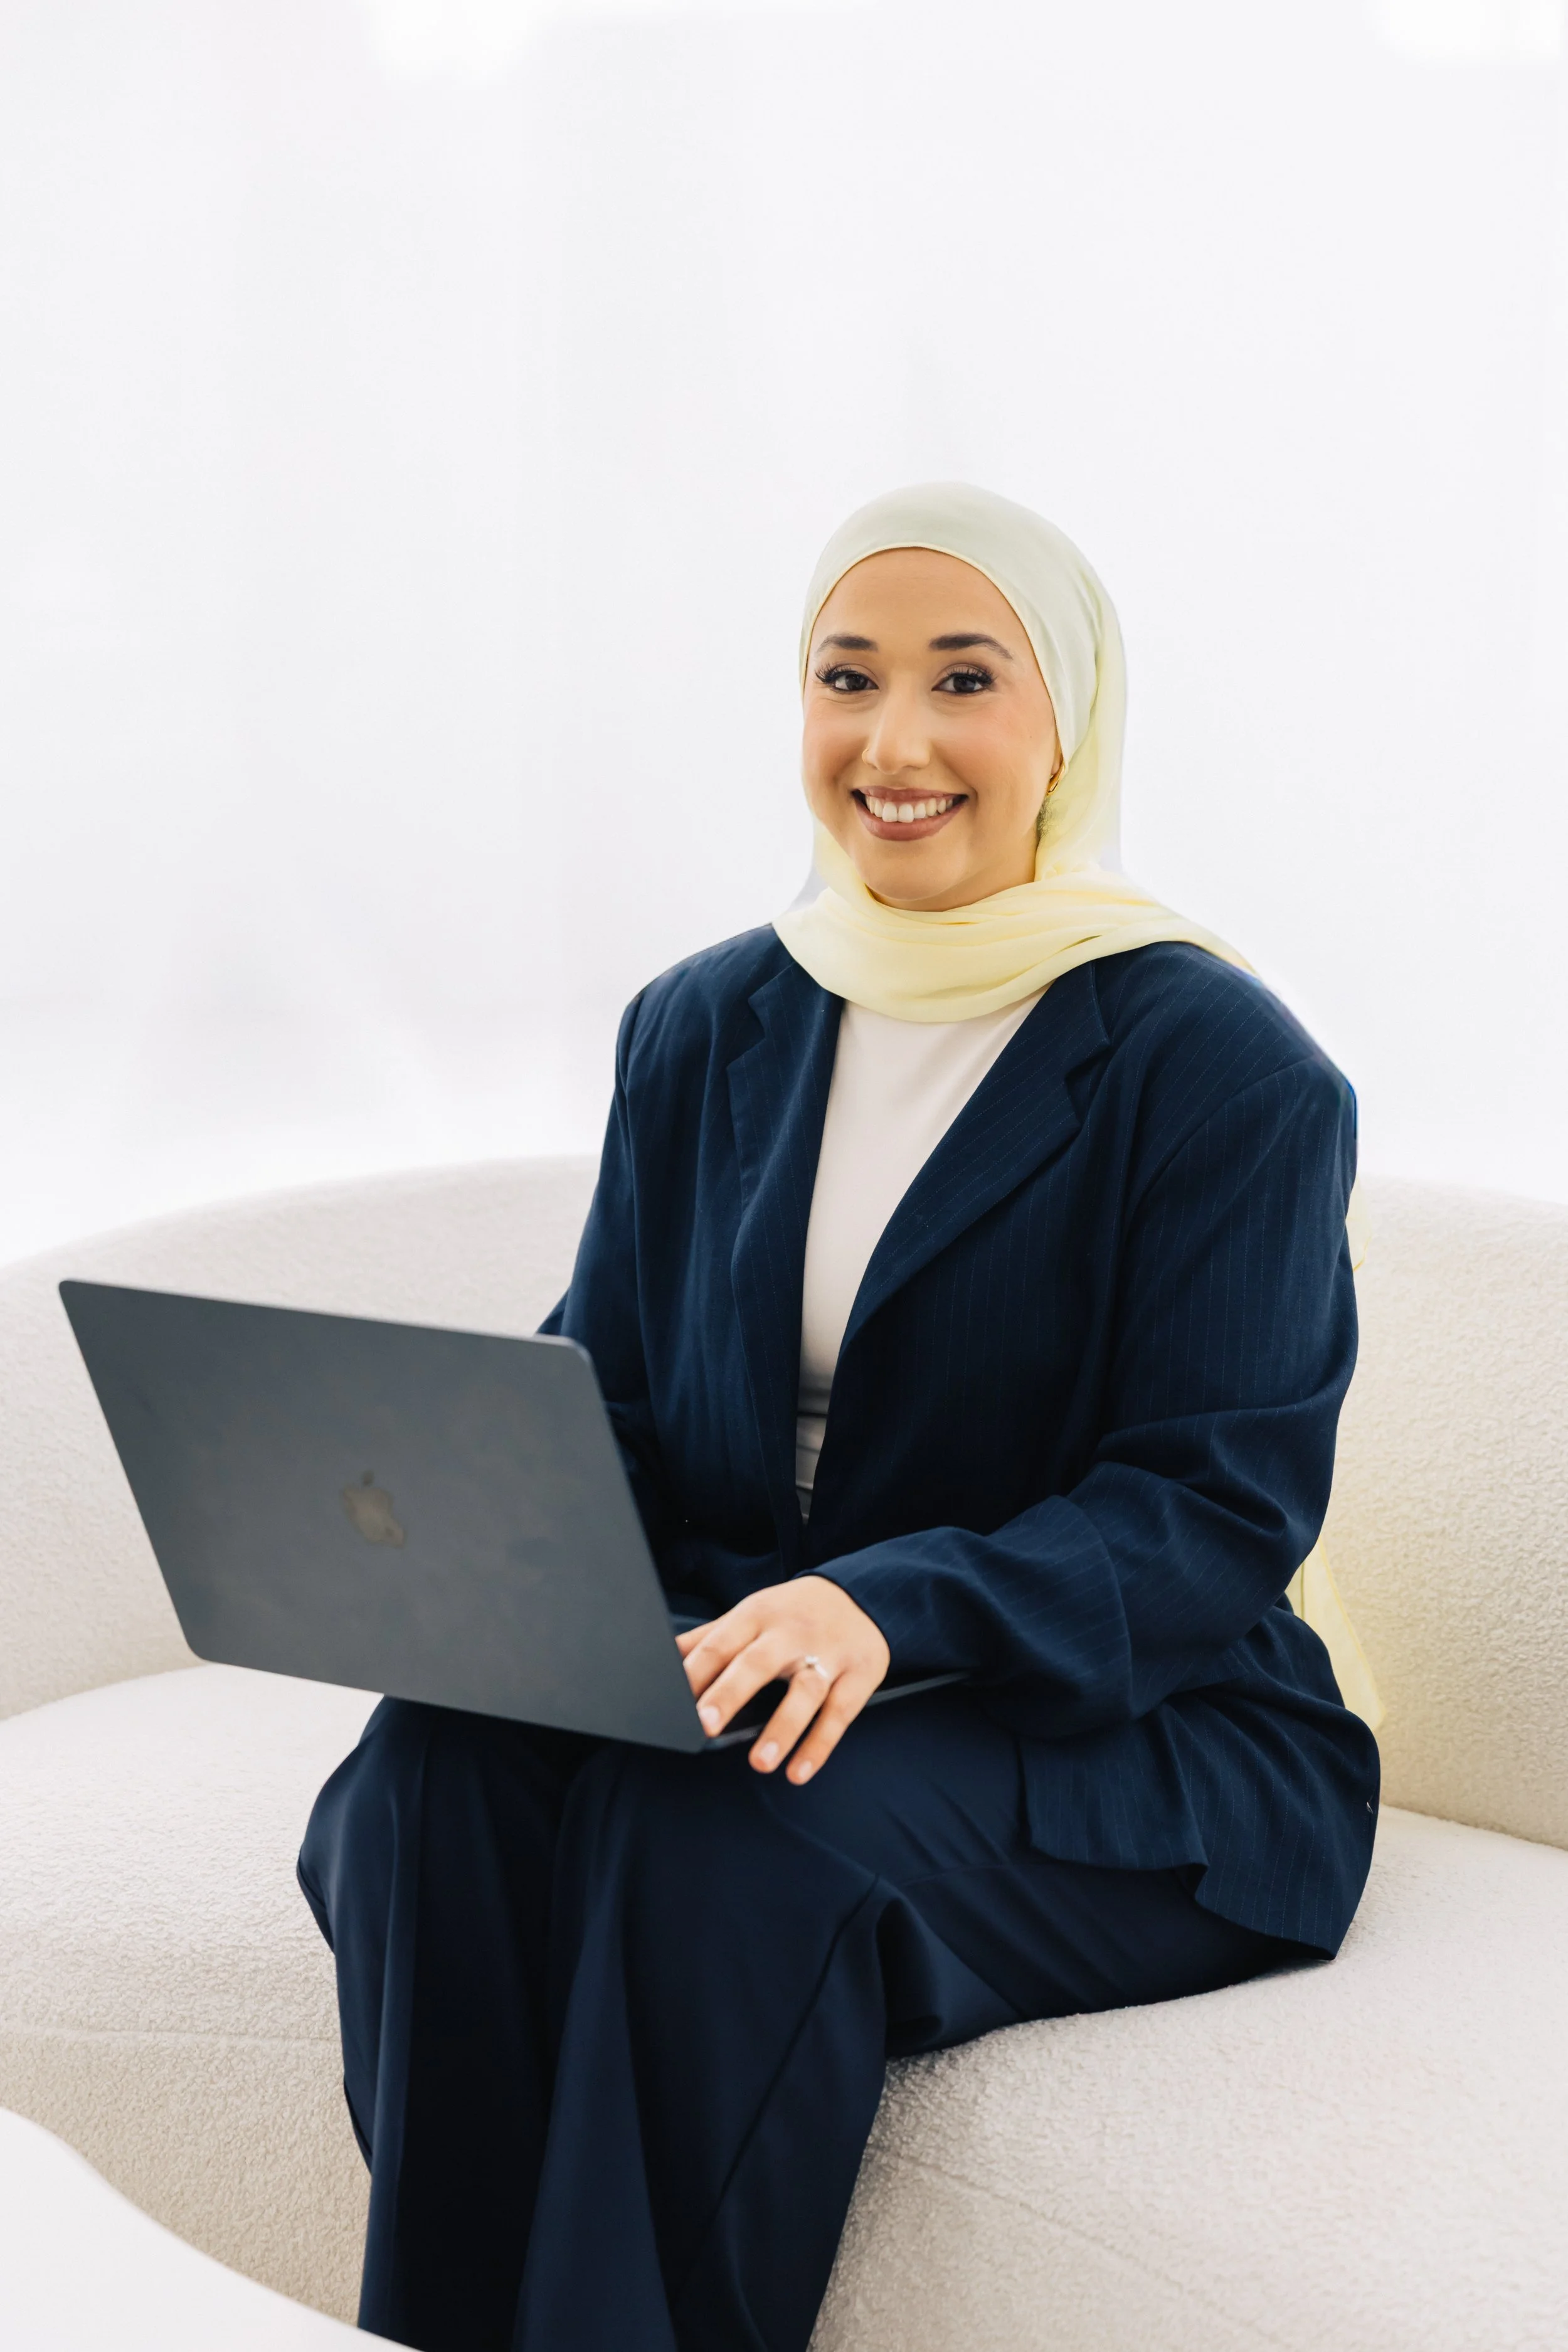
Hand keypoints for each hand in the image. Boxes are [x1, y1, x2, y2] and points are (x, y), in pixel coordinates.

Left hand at [676, 1576, 890, 1783]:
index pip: (720, 1643)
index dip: (696, 1672)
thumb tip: (662, 1658)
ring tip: (759, 1763)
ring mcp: (828, 1654)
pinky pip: (840, 1714)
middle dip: (731, 1693)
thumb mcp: (752, 1613)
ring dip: (783, 1729)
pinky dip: (820, 1745)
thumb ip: (709, 1638)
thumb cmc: (794, 1612)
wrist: (862, 1595)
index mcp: (757, 1615)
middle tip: (706, 1725)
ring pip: (806, 1691)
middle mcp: (791, 1633)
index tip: (674, 1701)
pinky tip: (799, 1771)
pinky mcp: (859, 1676)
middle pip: (758, 1663)